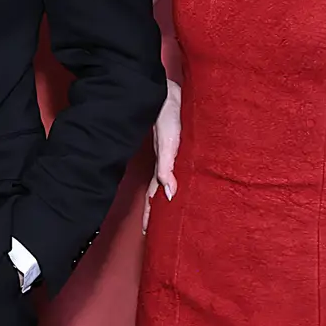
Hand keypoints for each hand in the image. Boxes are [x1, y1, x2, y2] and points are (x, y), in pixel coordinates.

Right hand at [144, 80, 181, 232]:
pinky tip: (178, 181)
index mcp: (161, 166)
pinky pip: (172, 167)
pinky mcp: (176, 143)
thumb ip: (166, 169)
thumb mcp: (167, 145)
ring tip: (168, 212)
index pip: (154, 197)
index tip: (147, 234)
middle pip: (159, 193)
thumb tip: (170, 195)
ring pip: (166, 181)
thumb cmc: (166, 115)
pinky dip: (172, 178)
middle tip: (155, 230)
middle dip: (156, 212)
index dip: (151, 216)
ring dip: (165, 196)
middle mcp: (164, 163)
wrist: (165, 90)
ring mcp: (169, 154)